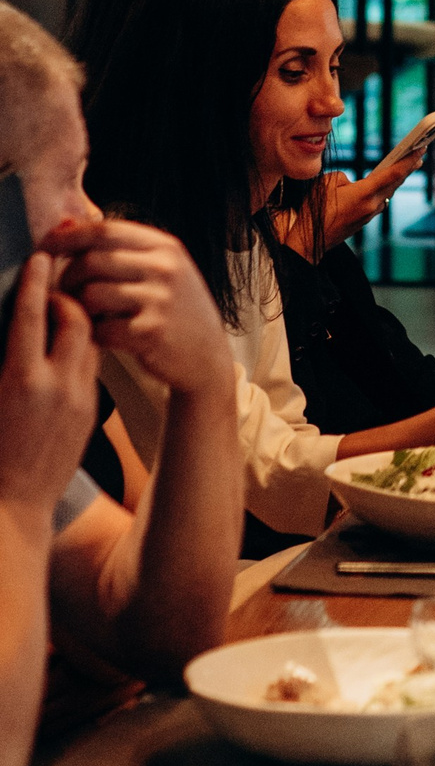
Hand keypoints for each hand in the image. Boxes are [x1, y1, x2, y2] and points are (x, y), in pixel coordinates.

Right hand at [0, 253, 97, 524]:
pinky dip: (80, 352)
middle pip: (75, 319)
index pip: (33, 316)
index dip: (36, 282)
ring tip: (59, 316)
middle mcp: (58, 386)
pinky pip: (92, 368)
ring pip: (91, 341)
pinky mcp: (92, 413)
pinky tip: (64, 352)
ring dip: (77, 323)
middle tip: (48, 290)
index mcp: (21, 381)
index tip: (41, 257)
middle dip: (64, 298)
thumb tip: (11, 326)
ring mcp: (80, 399)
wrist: (13, 508)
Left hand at [53, 219, 232, 400]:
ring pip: (91, 294)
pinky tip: (99, 335)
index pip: (104, 230)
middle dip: (66, 276)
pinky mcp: (151, 333)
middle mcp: (165, 268)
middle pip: (92, 261)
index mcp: (165, 246)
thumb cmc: (176, 310)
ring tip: (81, 314)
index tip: (45, 248)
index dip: (68, 238)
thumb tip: (67, 225)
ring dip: (76, 307)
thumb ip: (120, 248)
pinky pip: (100, 328)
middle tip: (64, 291)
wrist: (206, 355)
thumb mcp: (161, 269)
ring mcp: (160, 300)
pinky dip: (92, 333)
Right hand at [312, 123, 434, 249]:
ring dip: (396, 180)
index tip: (421, 148)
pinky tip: (384, 185)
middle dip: (408, 168)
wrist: (309, 242)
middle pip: (395, 183)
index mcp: (364, 194)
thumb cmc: (315, 211)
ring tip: (405, 166)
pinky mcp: (363, 221)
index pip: (393, 173)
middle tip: (420, 154)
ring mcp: (368, 215)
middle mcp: (371, 205)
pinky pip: (378, 202)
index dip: (409, 160)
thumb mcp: (326, 183)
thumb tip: (353, 183)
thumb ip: (343, 177)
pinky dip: (384, 191)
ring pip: (387, 193)